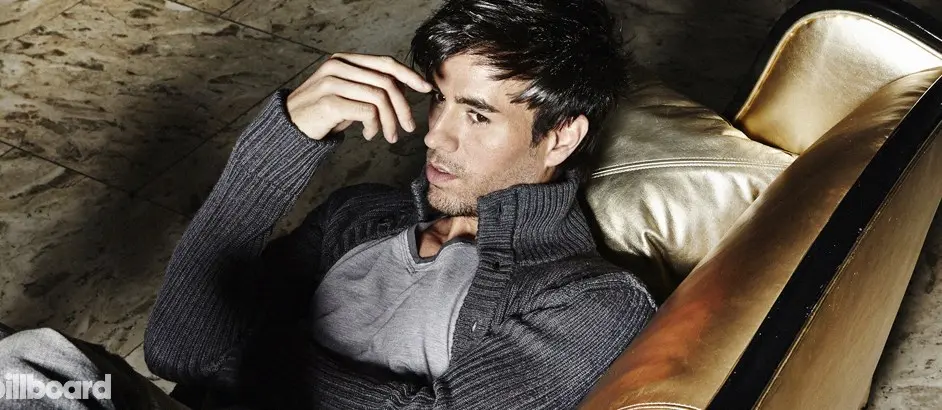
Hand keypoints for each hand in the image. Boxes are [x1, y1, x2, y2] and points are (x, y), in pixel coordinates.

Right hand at [286, 53, 433, 142]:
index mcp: (344, 60)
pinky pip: (367, 112)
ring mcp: (332, 82)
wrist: (289, 126)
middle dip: (403, 107)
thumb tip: (404, 90)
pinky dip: (374, 126)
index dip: (409, 75)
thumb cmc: (322, 112)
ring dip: (390, 122)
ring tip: (389, 136)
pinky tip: (368, 135)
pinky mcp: (329, 102)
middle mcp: (337, 66)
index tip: (426, 89)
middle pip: (387, 82)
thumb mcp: (347, 93)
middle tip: (409, 127)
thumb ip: (369, 86)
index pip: (385, 62)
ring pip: (380, 98)